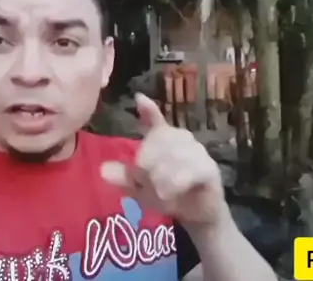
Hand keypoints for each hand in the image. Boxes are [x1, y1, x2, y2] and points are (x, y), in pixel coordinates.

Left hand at [100, 93, 225, 225]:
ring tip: (159, 192)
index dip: (148, 110)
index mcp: (164, 138)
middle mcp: (182, 139)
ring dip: (160, 178)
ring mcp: (198, 151)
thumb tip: (103, 170)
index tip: (139, 98)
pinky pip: (189, 170)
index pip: (155, 120)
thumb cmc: (168, 194)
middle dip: (145, 166)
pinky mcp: (209, 168)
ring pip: (171, 157)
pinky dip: (174, 182)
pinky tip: (168, 192)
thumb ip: (124, 178)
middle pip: (157, 142)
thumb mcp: (140, 188)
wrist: (197, 214)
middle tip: (144, 184)